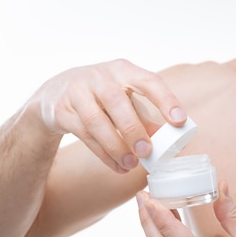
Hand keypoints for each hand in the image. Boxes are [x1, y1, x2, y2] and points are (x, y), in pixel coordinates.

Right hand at [31, 59, 186, 172]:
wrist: (55, 93)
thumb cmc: (101, 96)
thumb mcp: (124, 99)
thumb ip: (144, 117)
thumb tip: (168, 141)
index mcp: (123, 70)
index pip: (148, 80)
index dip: (166, 100)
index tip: (180, 121)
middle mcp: (99, 77)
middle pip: (116, 101)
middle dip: (133, 129)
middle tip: (147, 152)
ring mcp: (77, 92)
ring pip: (96, 121)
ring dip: (115, 146)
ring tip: (131, 164)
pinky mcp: (62, 111)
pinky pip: (84, 135)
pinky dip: (103, 154)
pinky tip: (117, 166)